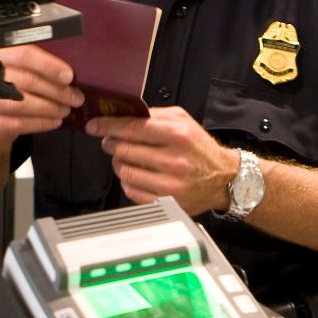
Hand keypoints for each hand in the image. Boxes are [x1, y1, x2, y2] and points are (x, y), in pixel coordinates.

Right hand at [0, 45, 82, 137]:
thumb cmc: (1, 82)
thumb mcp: (11, 64)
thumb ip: (32, 63)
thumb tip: (66, 71)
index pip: (23, 54)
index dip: (49, 65)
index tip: (69, 76)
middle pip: (27, 80)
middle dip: (57, 91)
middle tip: (75, 97)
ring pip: (22, 103)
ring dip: (50, 108)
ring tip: (65, 110)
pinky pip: (16, 123)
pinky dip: (39, 123)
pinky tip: (53, 122)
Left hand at [87, 108, 237, 214]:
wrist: (222, 178)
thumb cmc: (199, 148)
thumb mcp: (183, 121)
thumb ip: (154, 115)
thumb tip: (122, 114)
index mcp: (178, 135)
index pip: (132, 128)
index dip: (108, 126)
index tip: (94, 126)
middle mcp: (174, 160)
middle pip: (124, 150)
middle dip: (110, 143)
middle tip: (109, 141)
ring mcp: (169, 185)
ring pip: (124, 171)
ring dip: (118, 162)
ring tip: (124, 157)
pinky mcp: (166, 202)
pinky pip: (131, 191)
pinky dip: (127, 181)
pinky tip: (135, 174)